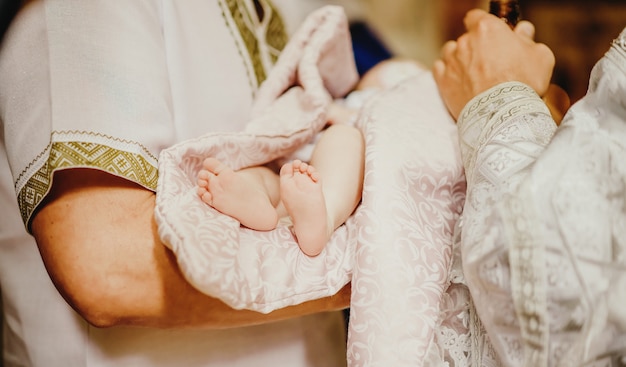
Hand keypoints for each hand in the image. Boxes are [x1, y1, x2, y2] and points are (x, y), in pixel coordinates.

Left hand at [433, 9, 555, 119]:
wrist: (501, 113)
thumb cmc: (523, 83)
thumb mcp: (540, 56)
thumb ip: (528, 39)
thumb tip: (523, 31)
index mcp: (487, 29)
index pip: (477, 16)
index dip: (483, 24)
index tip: (490, 34)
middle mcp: (465, 41)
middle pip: (466, 37)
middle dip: (476, 46)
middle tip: (489, 61)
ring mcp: (452, 60)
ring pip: (450, 51)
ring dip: (459, 58)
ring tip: (472, 72)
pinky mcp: (443, 80)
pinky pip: (439, 68)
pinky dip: (447, 72)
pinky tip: (458, 80)